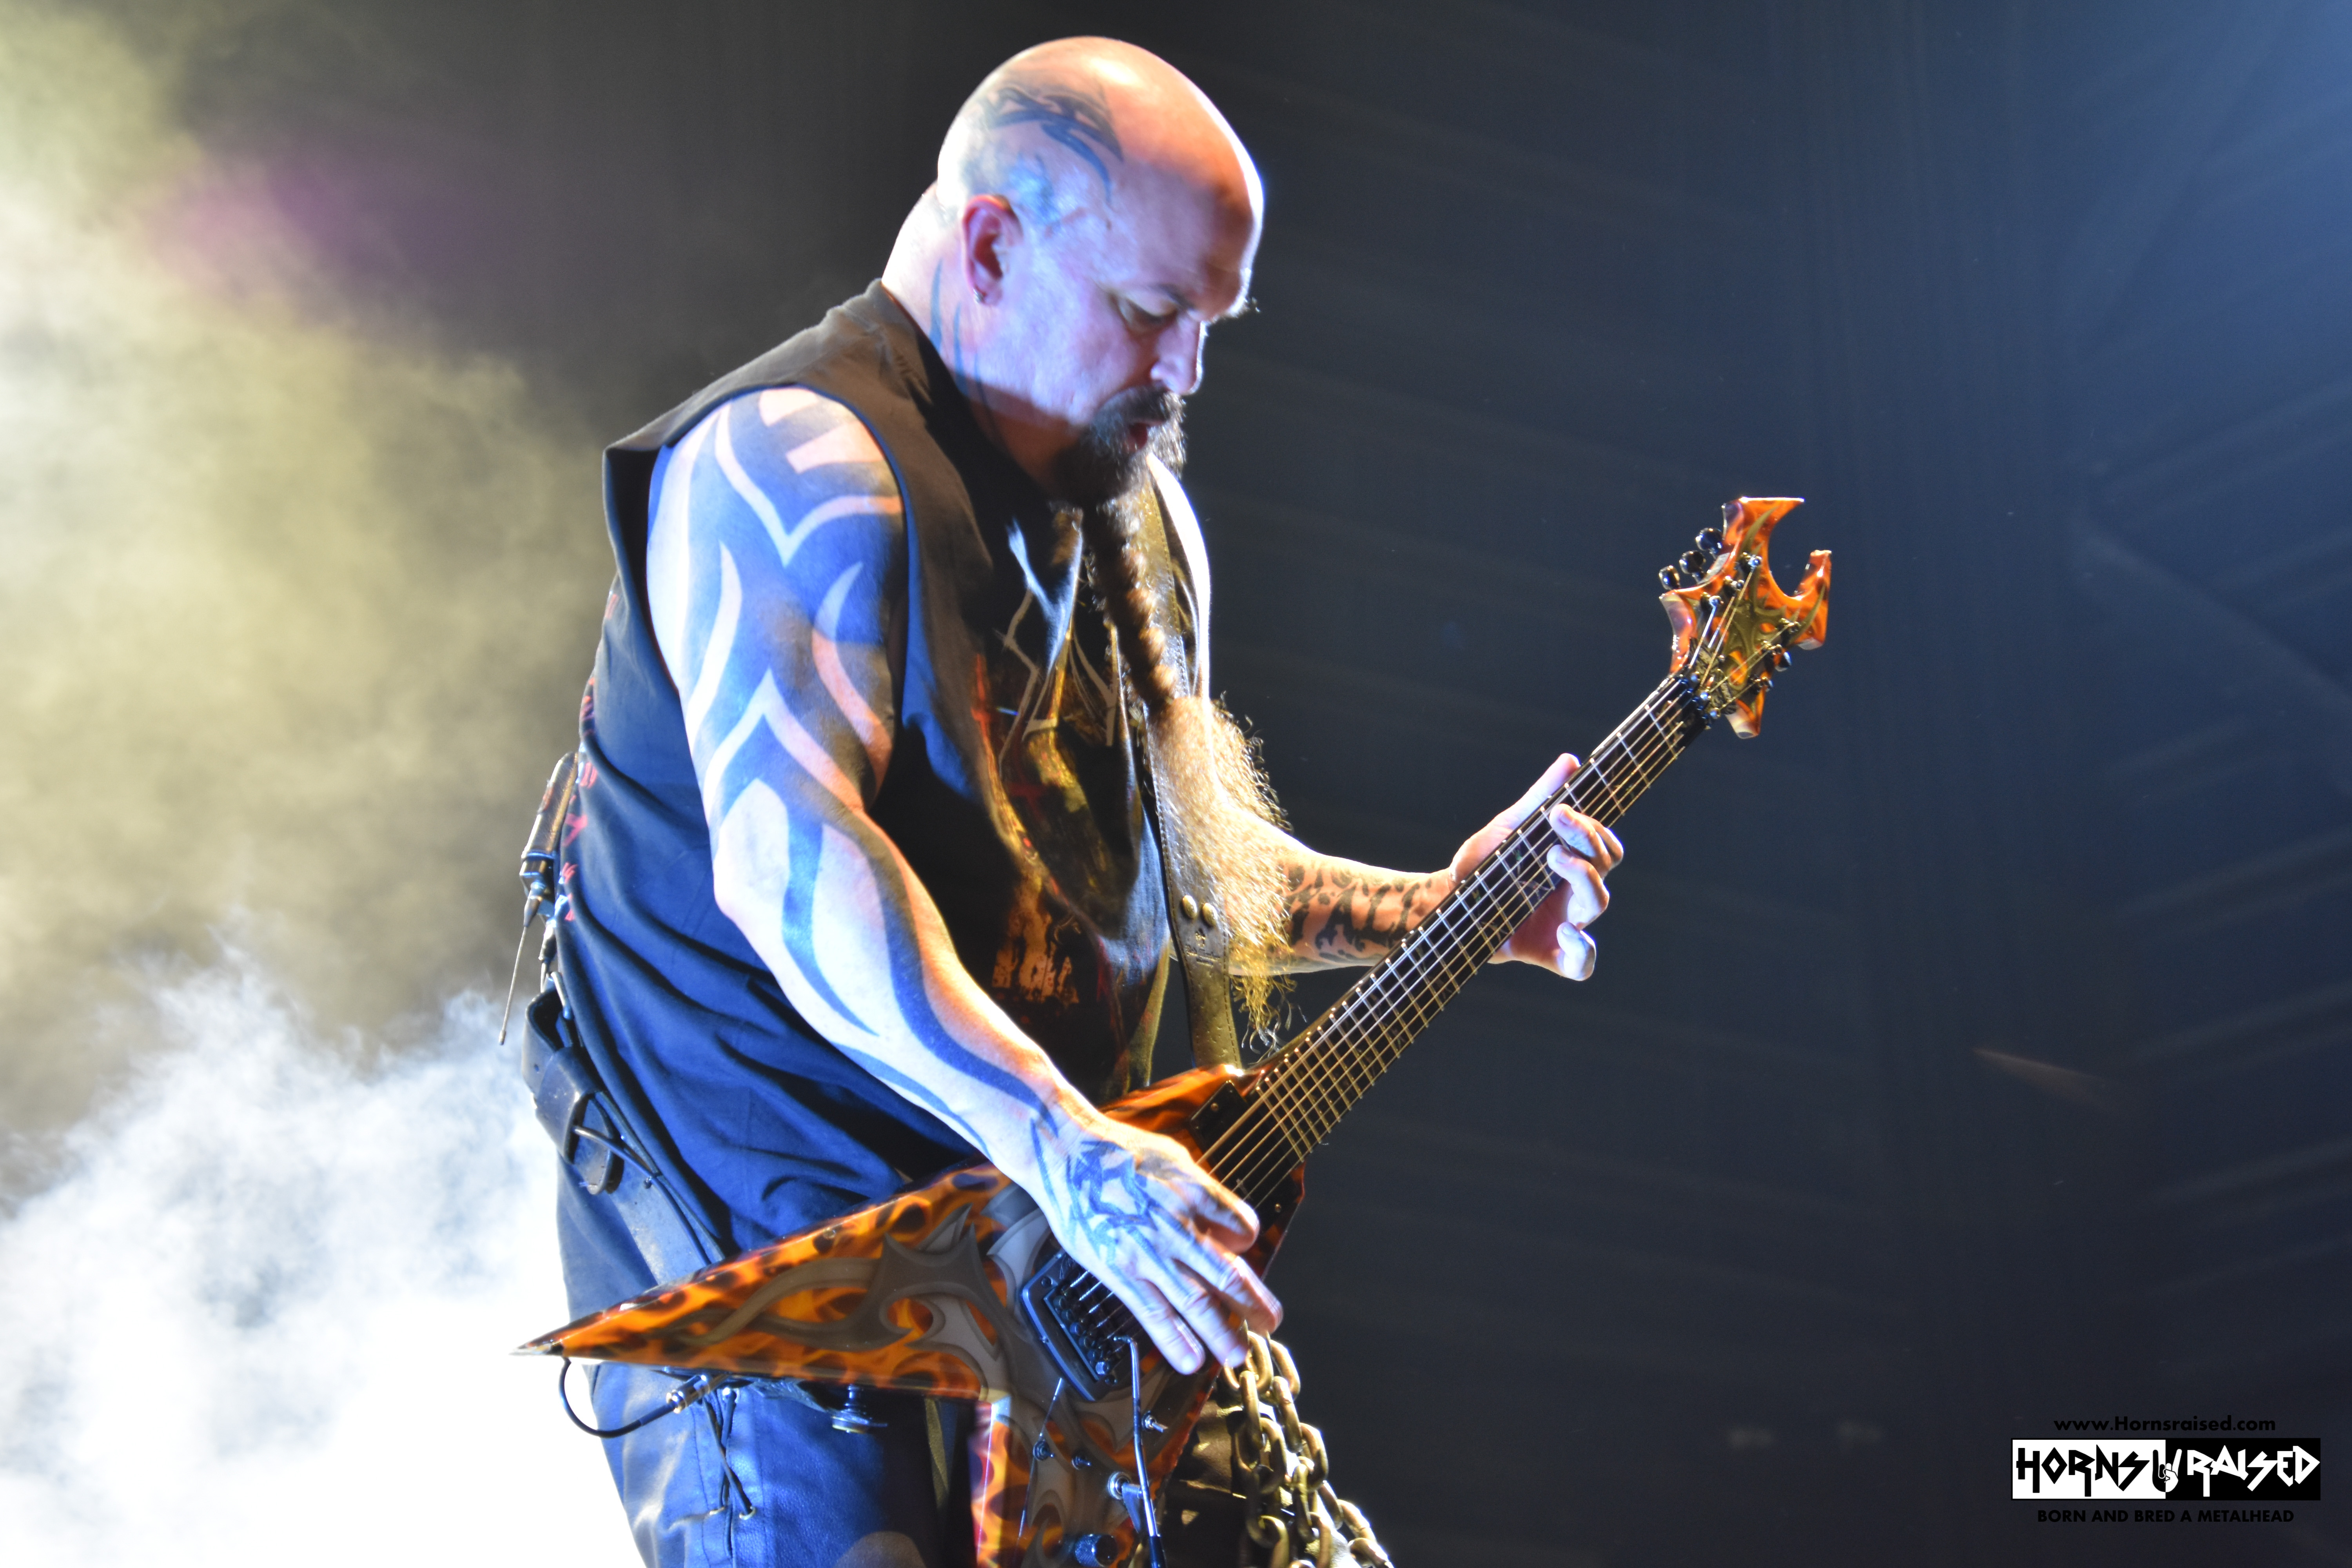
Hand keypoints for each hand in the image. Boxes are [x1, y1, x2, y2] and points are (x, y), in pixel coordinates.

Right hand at [1031, 1110, 1281, 1373]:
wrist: (1068, 1154)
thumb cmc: (1118, 1150)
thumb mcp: (1173, 1157)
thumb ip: (1200, 1190)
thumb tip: (1221, 1219)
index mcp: (1196, 1193)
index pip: (1243, 1228)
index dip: (1247, 1244)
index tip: (1242, 1253)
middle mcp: (1179, 1227)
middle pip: (1229, 1275)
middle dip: (1253, 1304)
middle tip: (1269, 1323)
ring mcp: (1150, 1254)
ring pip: (1197, 1303)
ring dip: (1222, 1334)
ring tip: (1237, 1355)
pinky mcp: (1121, 1272)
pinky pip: (1154, 1313)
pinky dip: (1176, 1341)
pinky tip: (1192, 1360)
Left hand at [1450, 753, 1622, 979]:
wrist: (1447, 901)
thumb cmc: (1482, 865)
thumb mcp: (1508, 827)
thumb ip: (1540, 797)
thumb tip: (1571, 761)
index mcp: (1572, 863)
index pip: (1605, 845)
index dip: (1593, 828)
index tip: (1559, 811)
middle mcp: (1574, 892)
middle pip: (1607, 867)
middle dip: (1587, 842)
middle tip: (1554, 828)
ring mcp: (1566, 923)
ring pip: (1598, 903)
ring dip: (1584, 877)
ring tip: (1552, 858)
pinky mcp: (1548, 953)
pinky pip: (1583, 964)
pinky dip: (1583, 949)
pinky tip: (1565, 929)